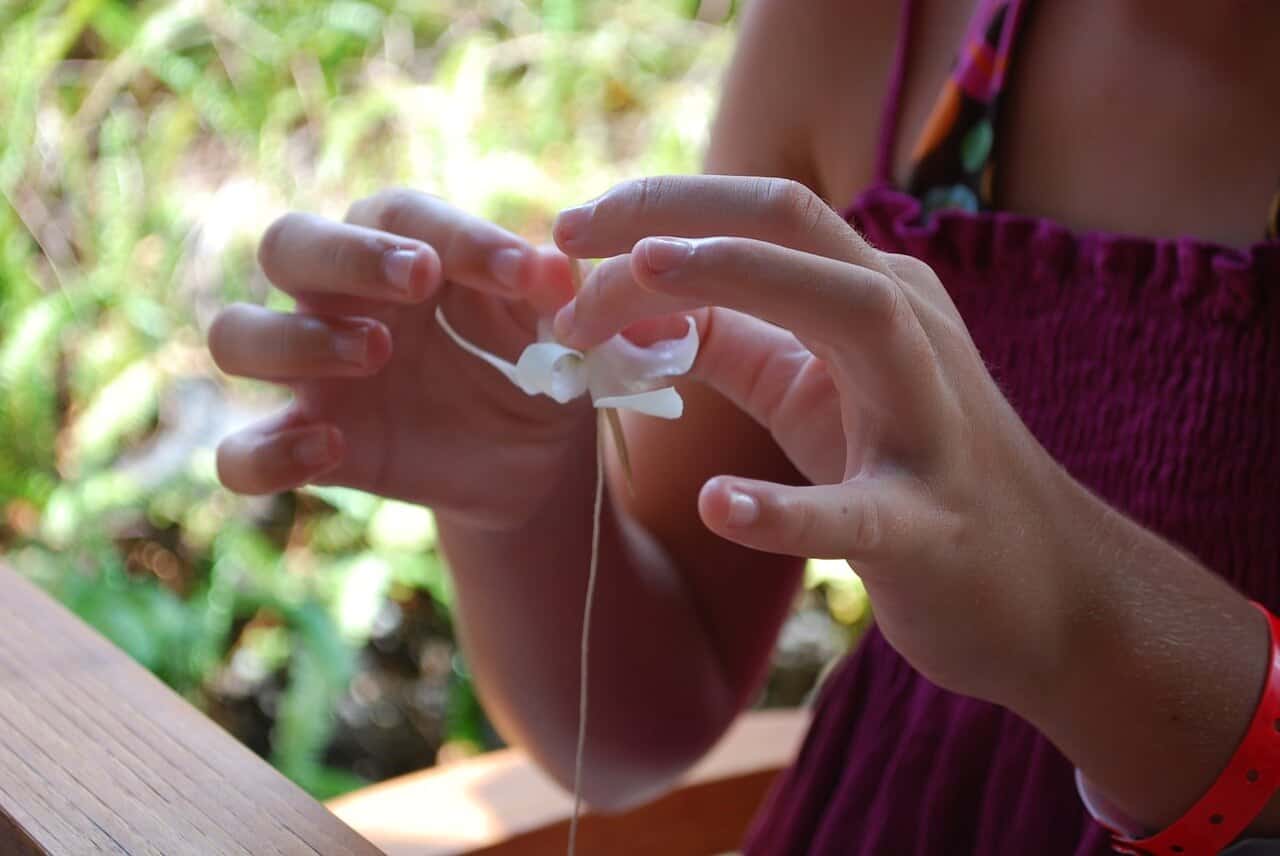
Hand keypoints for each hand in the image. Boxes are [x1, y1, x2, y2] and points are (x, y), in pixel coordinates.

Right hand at [209, 189, 589, 528]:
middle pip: (287, 243)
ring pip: (237, 335)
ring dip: (295, 338)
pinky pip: (240, 454)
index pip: (399, 213)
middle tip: (419, 278)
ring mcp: (313, 375)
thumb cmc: (534, 366)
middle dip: (346, 254)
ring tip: (376, 352)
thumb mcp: (557, 329)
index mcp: (400, 249)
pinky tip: (331, 449)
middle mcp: (338, 300)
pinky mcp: (308, 444)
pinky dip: (267, 454)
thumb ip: (551, 295)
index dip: (457, 233)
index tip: (521, 271)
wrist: (534, 459)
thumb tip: (555, 270)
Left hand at [550, 175, 1084, 705]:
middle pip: (798, 224)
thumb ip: (730, 339)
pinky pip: (862, 511)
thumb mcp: (811, 387)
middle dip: (678, 212)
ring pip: (855, 314)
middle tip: (566, 235)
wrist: (1039, 590)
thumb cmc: (907, 473)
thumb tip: (634, 304)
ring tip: (641, 279)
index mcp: (873, 292)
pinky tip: (719, 505)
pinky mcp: (932, 525)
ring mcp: (932, 420)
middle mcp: (910, 329)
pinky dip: (787, 507)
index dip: (657, 207)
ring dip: (745, 280)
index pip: (762, 214)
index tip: (566, 232)